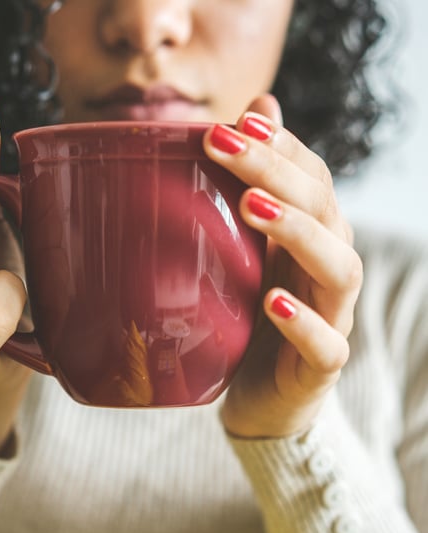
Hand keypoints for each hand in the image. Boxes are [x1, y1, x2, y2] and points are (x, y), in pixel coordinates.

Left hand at [203, 95, 362, 437]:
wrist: (264, 394)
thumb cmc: (252, 315)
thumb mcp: (246, 251)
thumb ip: (254, 188)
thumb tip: (256, 108)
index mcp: (313, 238)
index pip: (311, 178)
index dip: (281, 147)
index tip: (236, 121)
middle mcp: (328, 269)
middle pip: (322, 210)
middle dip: (275, 172)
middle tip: (224, 144)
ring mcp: (332, 317)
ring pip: (338, 268)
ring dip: (296, 232)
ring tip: (251, 206)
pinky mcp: (321, 366)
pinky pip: (326, 345)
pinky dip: (304, 323)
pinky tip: (272, 302)